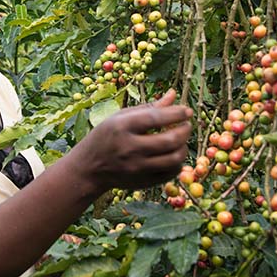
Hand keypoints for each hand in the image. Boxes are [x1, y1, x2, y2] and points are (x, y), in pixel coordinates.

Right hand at [70, 89, 192, 192]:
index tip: (187, 111)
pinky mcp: (143, 182)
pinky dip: (178, 162)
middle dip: (184, 130)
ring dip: (183, 147)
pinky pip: (171, 173)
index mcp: (121, 127)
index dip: (176, 113)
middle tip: (186, 125)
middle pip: (169, 140)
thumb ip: (148, 107)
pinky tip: (173, 154)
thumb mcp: (120, 118)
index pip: (155, 118)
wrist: (89, 168)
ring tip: (180, 140)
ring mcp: (137, 167)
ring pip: (174, 159)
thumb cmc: (106, 137)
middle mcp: (129, 148)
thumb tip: (173, 94)